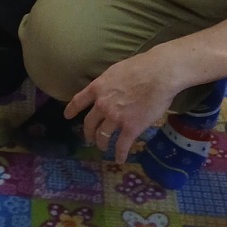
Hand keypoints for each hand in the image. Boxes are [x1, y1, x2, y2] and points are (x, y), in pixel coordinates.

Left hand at [65, 46, 182, 164]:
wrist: (159, 74)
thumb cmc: (141, 67)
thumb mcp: (116, 70)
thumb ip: (108, 82)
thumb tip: (108, 87)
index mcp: (98, 87)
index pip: (79, 101)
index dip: (71, 109)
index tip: (67, 116)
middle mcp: (102, 104)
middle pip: (89, 123)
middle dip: (88, 133)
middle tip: (89, 138)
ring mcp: (115, 117)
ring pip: (103, 136)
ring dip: (102, 143)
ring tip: (103, 148)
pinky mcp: (130, 128)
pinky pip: (121, 145)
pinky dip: (120, 154)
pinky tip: (120, 159)